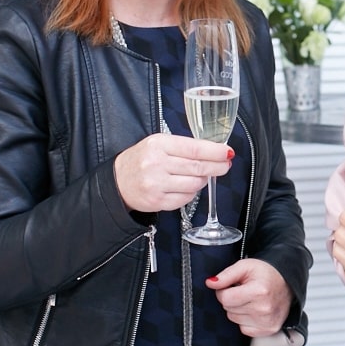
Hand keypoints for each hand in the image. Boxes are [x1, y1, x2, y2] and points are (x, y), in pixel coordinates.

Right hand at [113, 133, 231, 213]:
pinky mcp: (158, 201)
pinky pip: (186, 198)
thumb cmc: (141, 160)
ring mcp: (157, 184)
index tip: (227, 152)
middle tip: (225, 165)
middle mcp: (156, 164)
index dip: (215, 151)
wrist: (117, 182)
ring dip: (203, 180)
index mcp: (158, 144)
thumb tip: (214, 151)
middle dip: (217, 167)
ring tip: (200, 175)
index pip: (194, 148)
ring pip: (195, 184)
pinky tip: (186, 187)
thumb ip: (183, 146)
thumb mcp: (158, 144)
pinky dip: (191, 193)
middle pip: (198, 167)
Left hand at [207, 258, 290, 336]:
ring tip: (251, 299)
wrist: (287, 282)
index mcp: (259, 291)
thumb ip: (226, 275)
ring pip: (234, 319)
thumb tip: (210, 283)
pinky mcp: (268, 330)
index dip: (223, 290)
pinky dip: (246, 320)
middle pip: (228, 309)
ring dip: (238, 309)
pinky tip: (255, 310)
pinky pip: (243, 329)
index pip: (225, 298)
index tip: (232, 286)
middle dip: (232, 299)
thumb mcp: (246, 266)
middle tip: (245, 291)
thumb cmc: (267, 274)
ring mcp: (267, 322)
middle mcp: (264, 309)